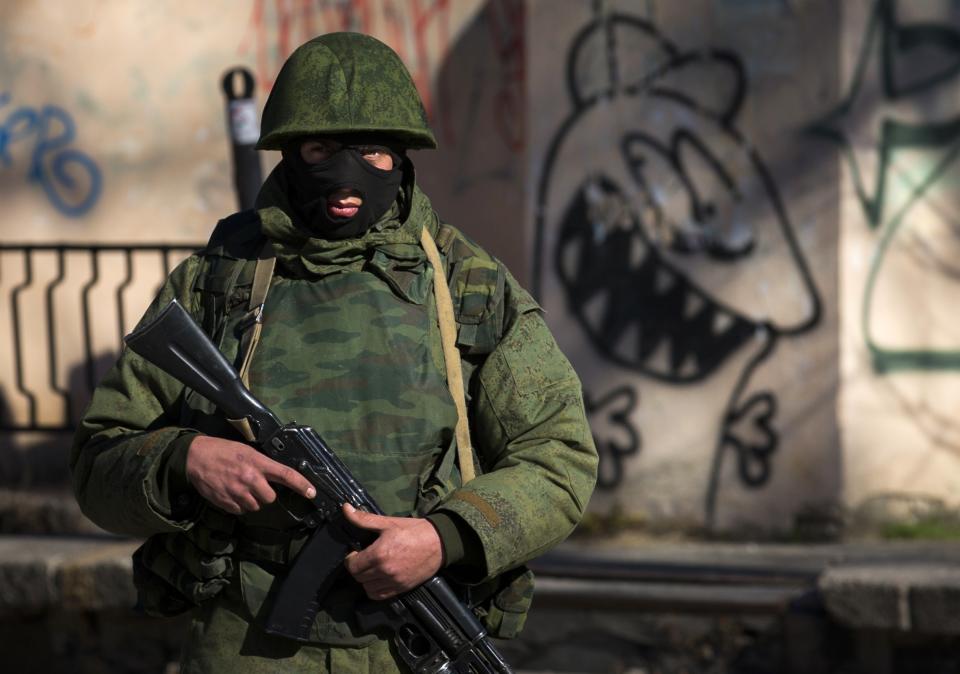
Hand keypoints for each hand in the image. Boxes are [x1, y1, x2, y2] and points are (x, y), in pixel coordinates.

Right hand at [185, 435, 315, 513]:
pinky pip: (240, 510)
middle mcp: (249, 479)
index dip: (301, 484)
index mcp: (257, 463)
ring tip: (240, 487)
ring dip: (252, 500)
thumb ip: (261, 463)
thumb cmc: (223, 450)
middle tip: (256, 484)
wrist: (195, 457)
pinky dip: (239, 504)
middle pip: (270, 498)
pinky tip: (231, 492)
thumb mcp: (246, 451)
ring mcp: (237, 492)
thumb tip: (276, 475)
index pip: (285, 474)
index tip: (312, 492)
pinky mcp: (226, 502)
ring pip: (255, 506)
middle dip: (266, 493)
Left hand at [342, 503, 442, 599]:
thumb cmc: (413, 530)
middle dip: (357, 567)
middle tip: (364, 558)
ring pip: (367, 588)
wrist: (439, 542)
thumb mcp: (388, 522)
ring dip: (365, 579)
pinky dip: (375, 589)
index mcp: (379, 554)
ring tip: (371, 568)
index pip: (352, 565)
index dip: (350, 558)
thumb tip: (345, 509)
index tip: (355, 552)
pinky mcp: (402, 588)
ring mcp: (394, 582)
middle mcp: (385, 571)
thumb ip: (364, 519)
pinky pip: (379, 595)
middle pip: (358, 577)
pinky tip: (379, 579)